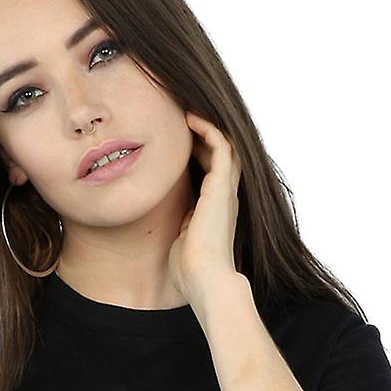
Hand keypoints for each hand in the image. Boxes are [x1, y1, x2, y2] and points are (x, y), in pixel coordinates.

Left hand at [168, 110, 242, 305]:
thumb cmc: (190, 271)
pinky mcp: (221, 187)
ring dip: (207, 126)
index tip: (177, 141)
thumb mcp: (181, 240)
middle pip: (220, 155)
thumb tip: (166, 220)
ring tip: (186, 111)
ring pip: (225, 145)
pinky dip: (208, 129)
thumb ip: (179, 225)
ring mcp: (225, 191)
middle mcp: (224, 198)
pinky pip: (221, 146)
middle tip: (182, 119)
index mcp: (215, 211)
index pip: (211, 172)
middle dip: (203, 136)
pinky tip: (189, 119)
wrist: (204, 279)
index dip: (197, 153)